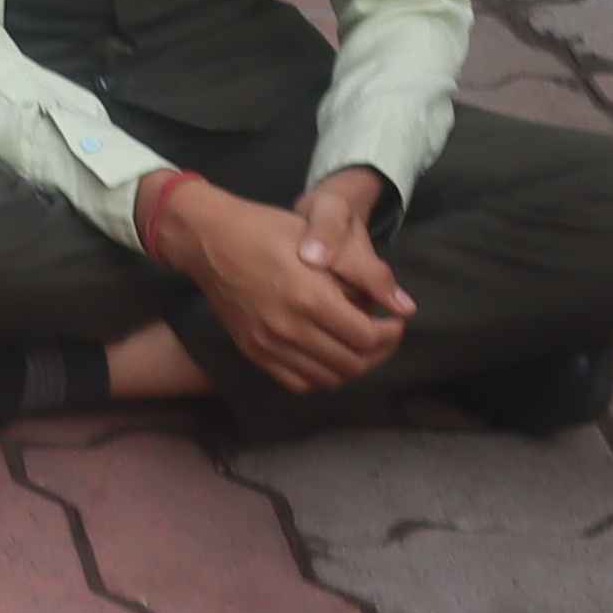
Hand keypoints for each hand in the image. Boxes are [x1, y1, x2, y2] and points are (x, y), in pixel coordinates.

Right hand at [146, 168, 411, 397]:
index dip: (390, 334)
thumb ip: (365, 274)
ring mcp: (268, 343)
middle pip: (352, 363)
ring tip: (355, 346)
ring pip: (327, 379)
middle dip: (377, 352)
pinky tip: (325, 355)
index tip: (393, 321)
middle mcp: (289, 328)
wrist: (207, 238)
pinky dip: (319, 376)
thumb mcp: (319, 239)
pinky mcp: (253, 350)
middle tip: (380, 335)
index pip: (367, 338)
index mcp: (310, 297)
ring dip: (350, 366)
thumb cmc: (267, 230)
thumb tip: (405, 306)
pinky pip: (297, 382)